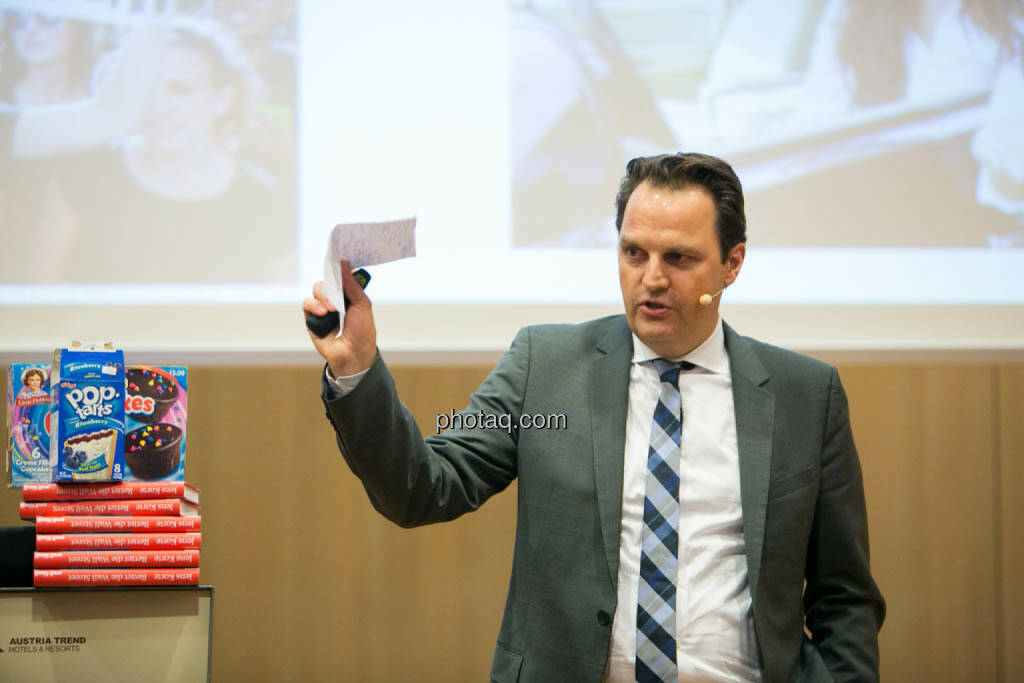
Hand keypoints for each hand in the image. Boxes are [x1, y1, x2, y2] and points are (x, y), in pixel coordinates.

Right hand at [302, 261, 376, 377]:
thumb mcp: (362, 304)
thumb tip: (344, 263)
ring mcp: (323, 308)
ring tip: (331, 310)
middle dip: (331, 286)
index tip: (336, 259)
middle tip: (338, 296)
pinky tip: (322, 313)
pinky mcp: (312, 318)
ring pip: (316, 290)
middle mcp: (335, 300)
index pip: (340, 276)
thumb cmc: (362, 331)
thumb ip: (352, 284)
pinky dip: (314, 306)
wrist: (353, 354)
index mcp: (349, 295)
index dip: (338, 268)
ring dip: (323, 297)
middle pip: (327, 281)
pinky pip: (306, 304)